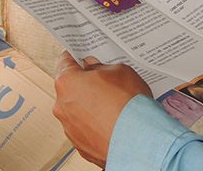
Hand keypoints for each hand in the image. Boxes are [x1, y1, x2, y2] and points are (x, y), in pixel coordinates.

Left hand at [53, 52, 151, 166]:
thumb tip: (93, 67)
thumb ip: (100, 66)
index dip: (76, 57)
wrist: (141, 141)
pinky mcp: (80, 146)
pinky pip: (85, 129)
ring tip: (112, 106)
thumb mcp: (119, 71)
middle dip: (85, 83)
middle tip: (104, 82)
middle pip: (70, 88)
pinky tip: (112, 122)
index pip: (65, 61)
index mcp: (67, 82)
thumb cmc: (129, 104)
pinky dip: (95, 125)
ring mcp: (70, 129)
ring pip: (77, 110)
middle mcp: (62, 106)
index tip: (82, 57)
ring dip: (89, 106)